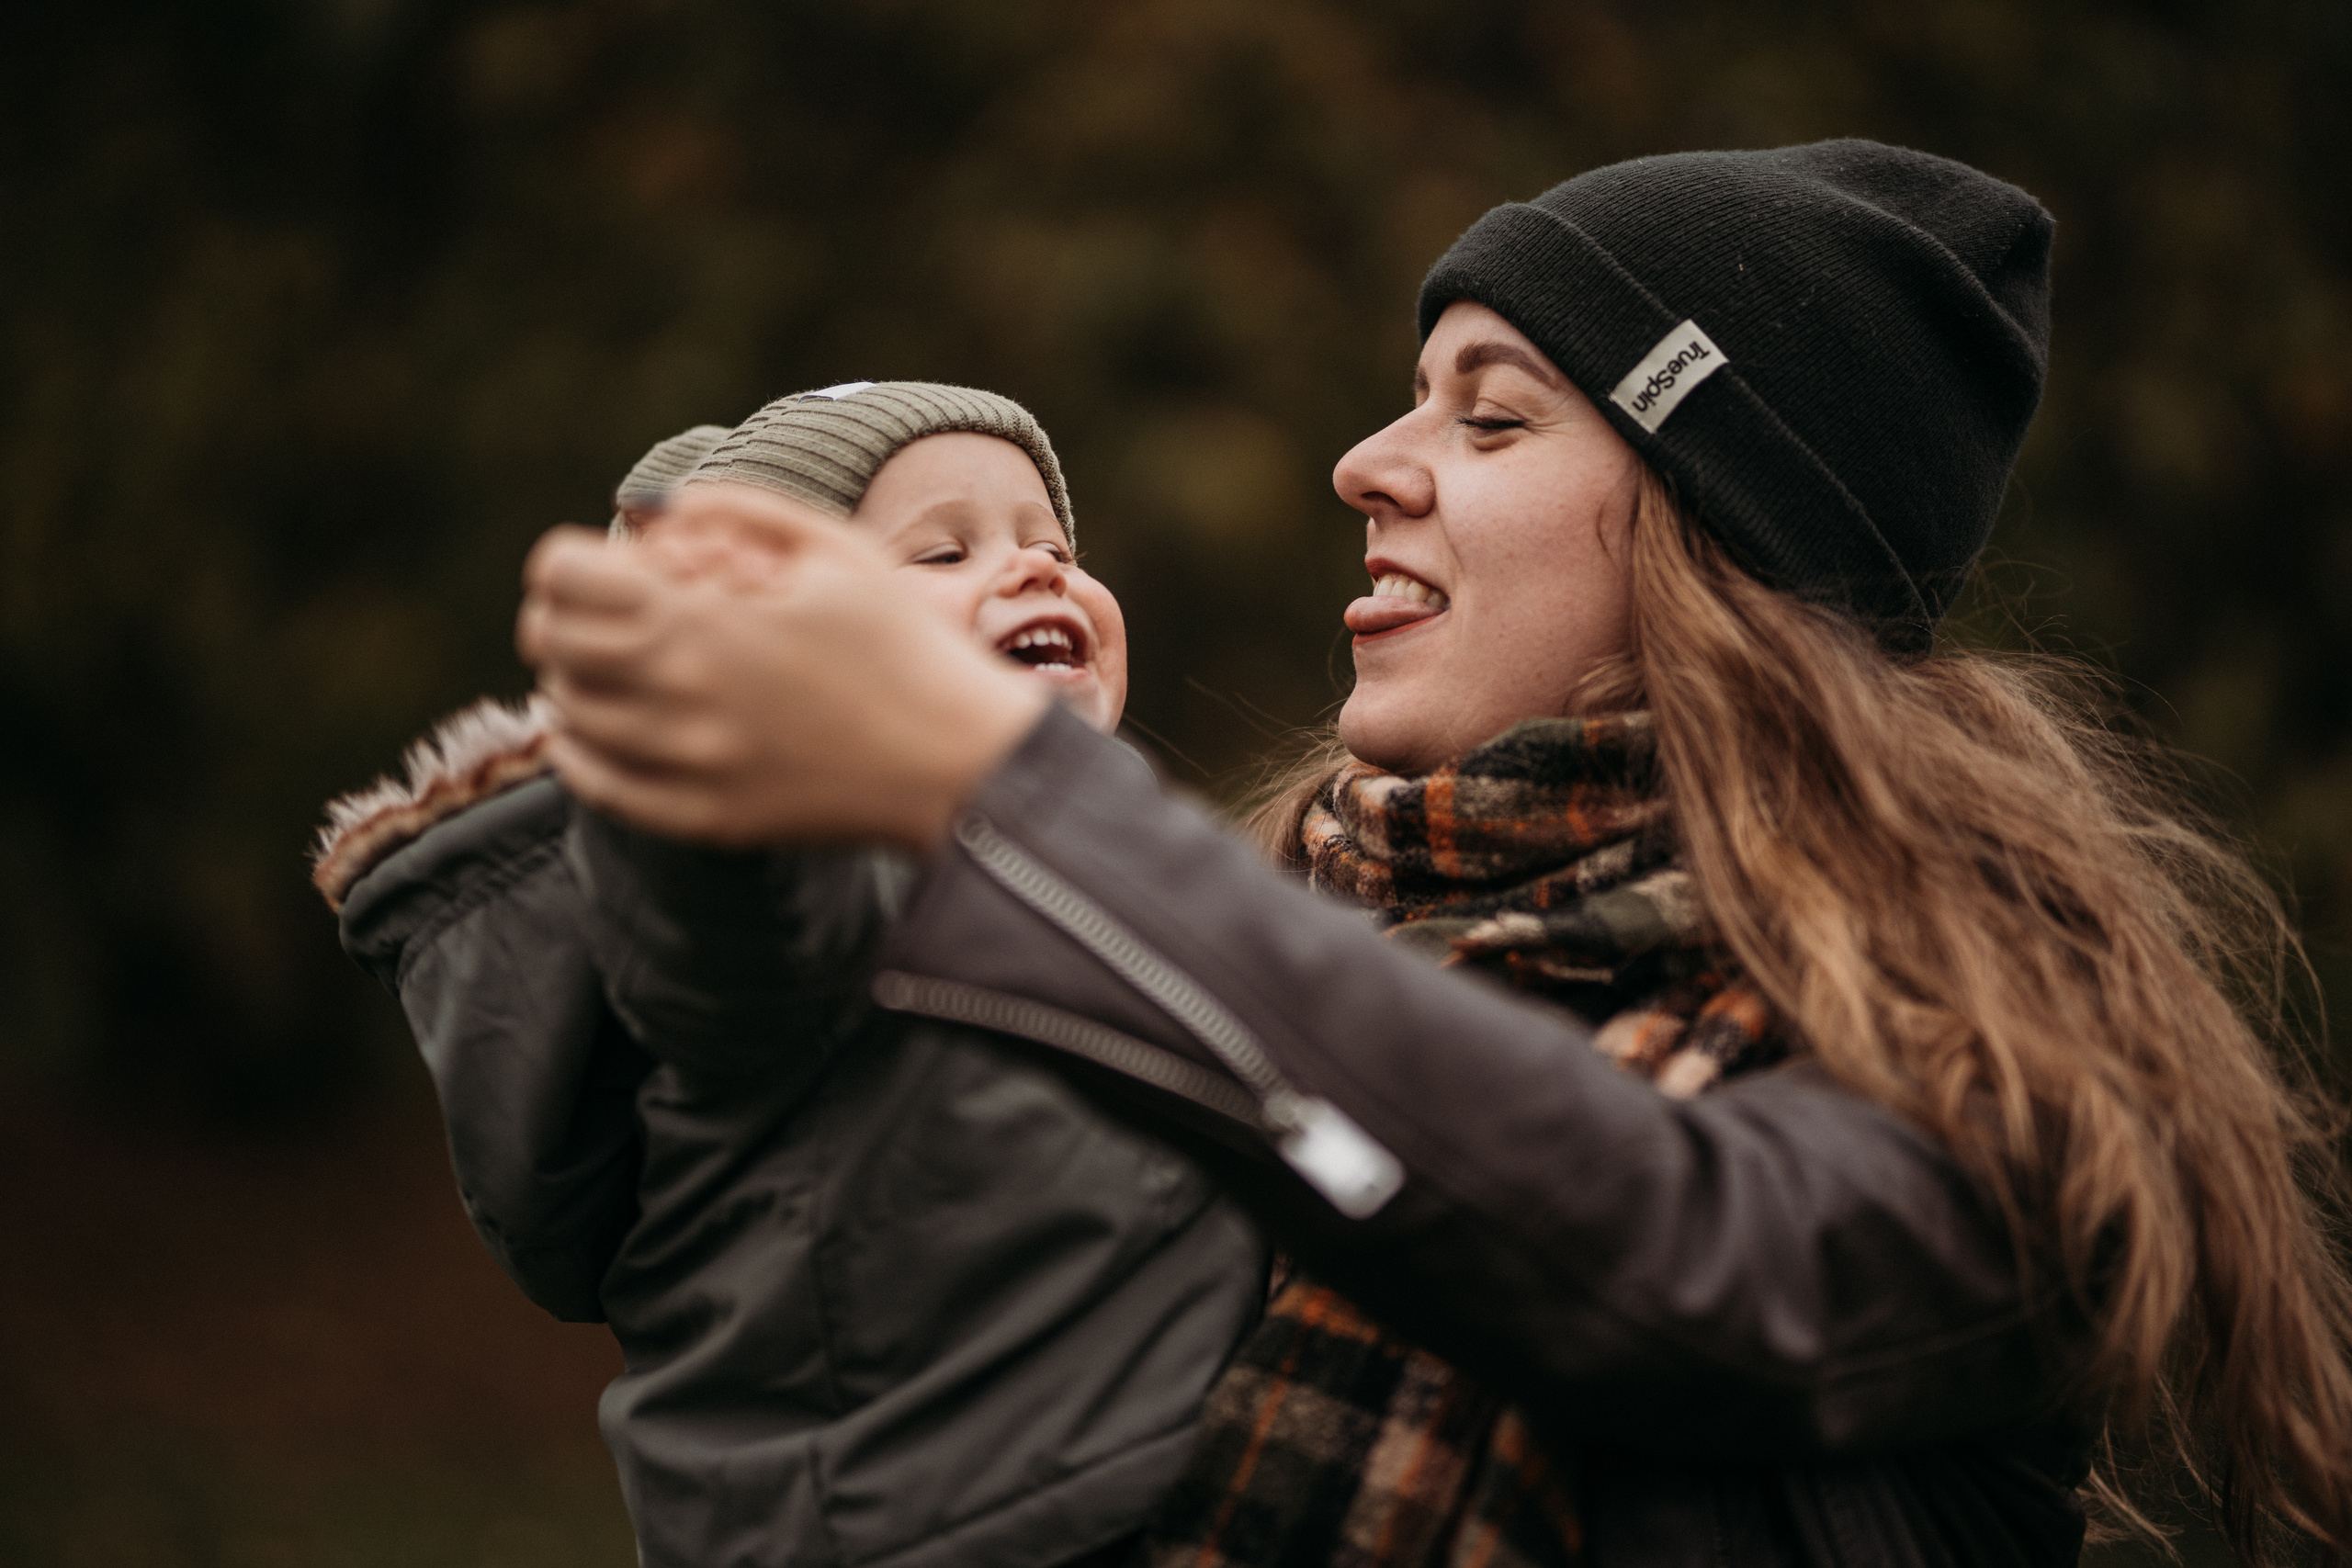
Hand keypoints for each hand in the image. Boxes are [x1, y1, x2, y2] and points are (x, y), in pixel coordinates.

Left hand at [516, 483, 1048, 848]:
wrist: (961, 763)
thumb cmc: (907, 647)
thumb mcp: (838, 548)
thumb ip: (741, 509)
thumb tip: (659, 510)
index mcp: (707, 620)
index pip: (564, 578)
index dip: (566, 560)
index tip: (591, 564)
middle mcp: (681, 695)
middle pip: (553, 644)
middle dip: (561, 615)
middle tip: (596, 613)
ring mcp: (688, 765)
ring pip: (570, 714)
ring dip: (575, 680)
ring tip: (613, 667)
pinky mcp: (705, 818)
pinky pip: (597, 785)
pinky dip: (579, 751)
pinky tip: (596, 730)